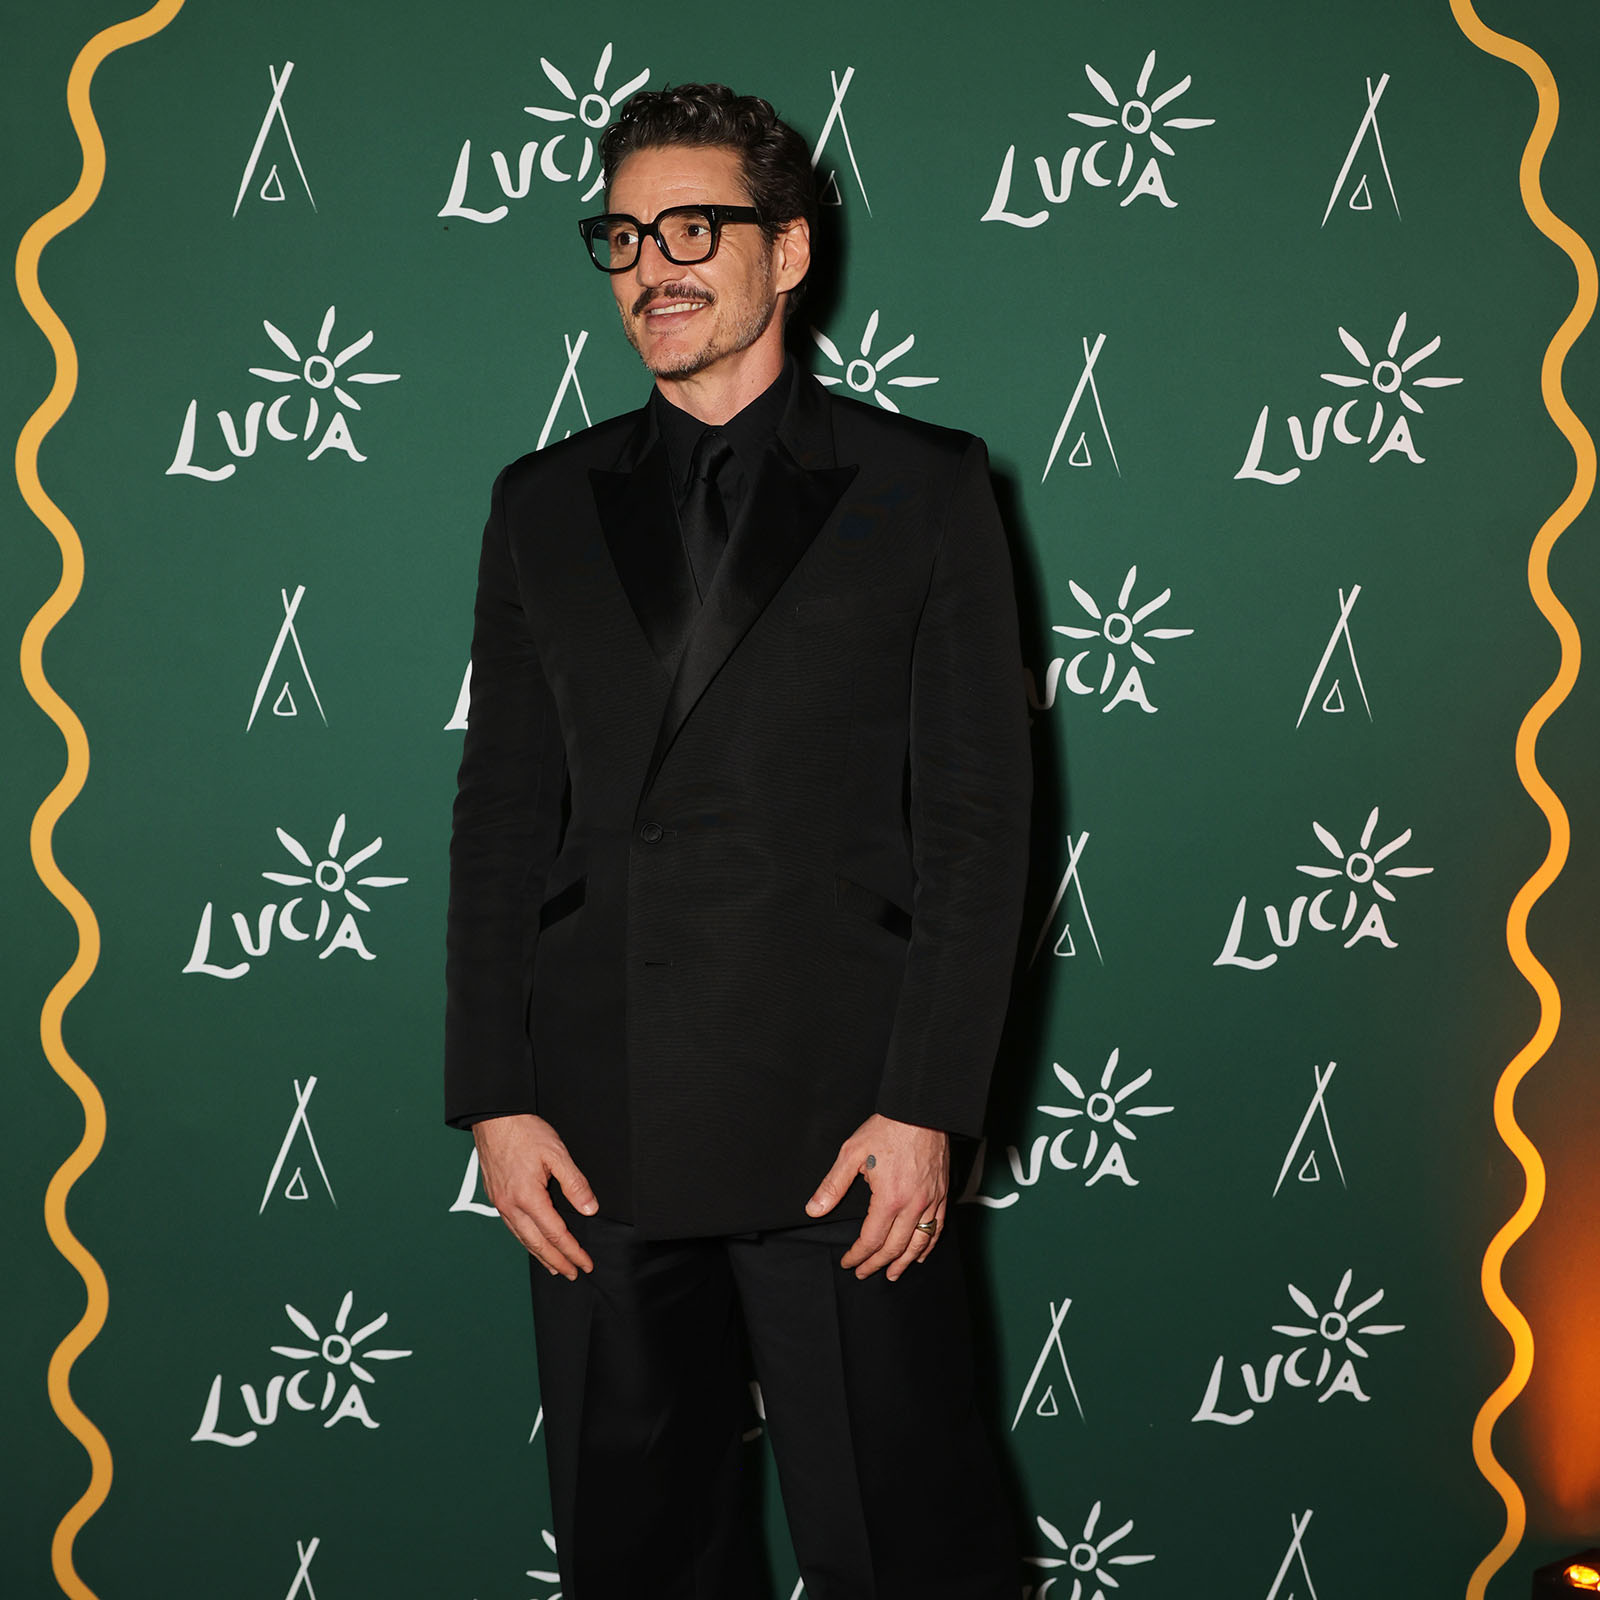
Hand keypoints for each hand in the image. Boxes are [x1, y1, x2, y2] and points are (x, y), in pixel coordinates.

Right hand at [472, 1113, 597, 1278]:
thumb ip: (575, 1183)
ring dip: (541, 1255)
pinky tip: (533, 1243)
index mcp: (527, 1197)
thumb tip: (589, 1209)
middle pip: (537, 1243)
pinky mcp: (496, 1197)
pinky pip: (512, 1228)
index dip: (572, 1251)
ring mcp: (500, 1203)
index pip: (555, 1234)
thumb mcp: (557, 1153)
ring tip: (555, 1267)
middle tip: (574, 1273)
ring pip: (523, 1239)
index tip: (586, 1263)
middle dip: (557, 1261)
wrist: (493, 1118)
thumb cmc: (525, 1131)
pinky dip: (526, 1241)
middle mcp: (510, 1206)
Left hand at [806, 1113, 948, 1280]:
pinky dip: (928, 1245)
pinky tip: (921, 1252)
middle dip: (877, 1264)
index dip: (858, 1255)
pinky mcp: (942, 1193)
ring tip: (893, 1273)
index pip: (871, 1239)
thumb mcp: (851, 1153)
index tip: (848, 1262)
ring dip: (904, 1262)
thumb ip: (833, 1185)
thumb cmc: (887, 1129)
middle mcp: (913, 1205)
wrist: (921, 1110)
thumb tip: (814, 1209)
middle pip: (895, 1247)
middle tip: (864, 1273)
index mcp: (889, 1199)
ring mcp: (931, 1201)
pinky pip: (938, 1227)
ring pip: (919, 1242)